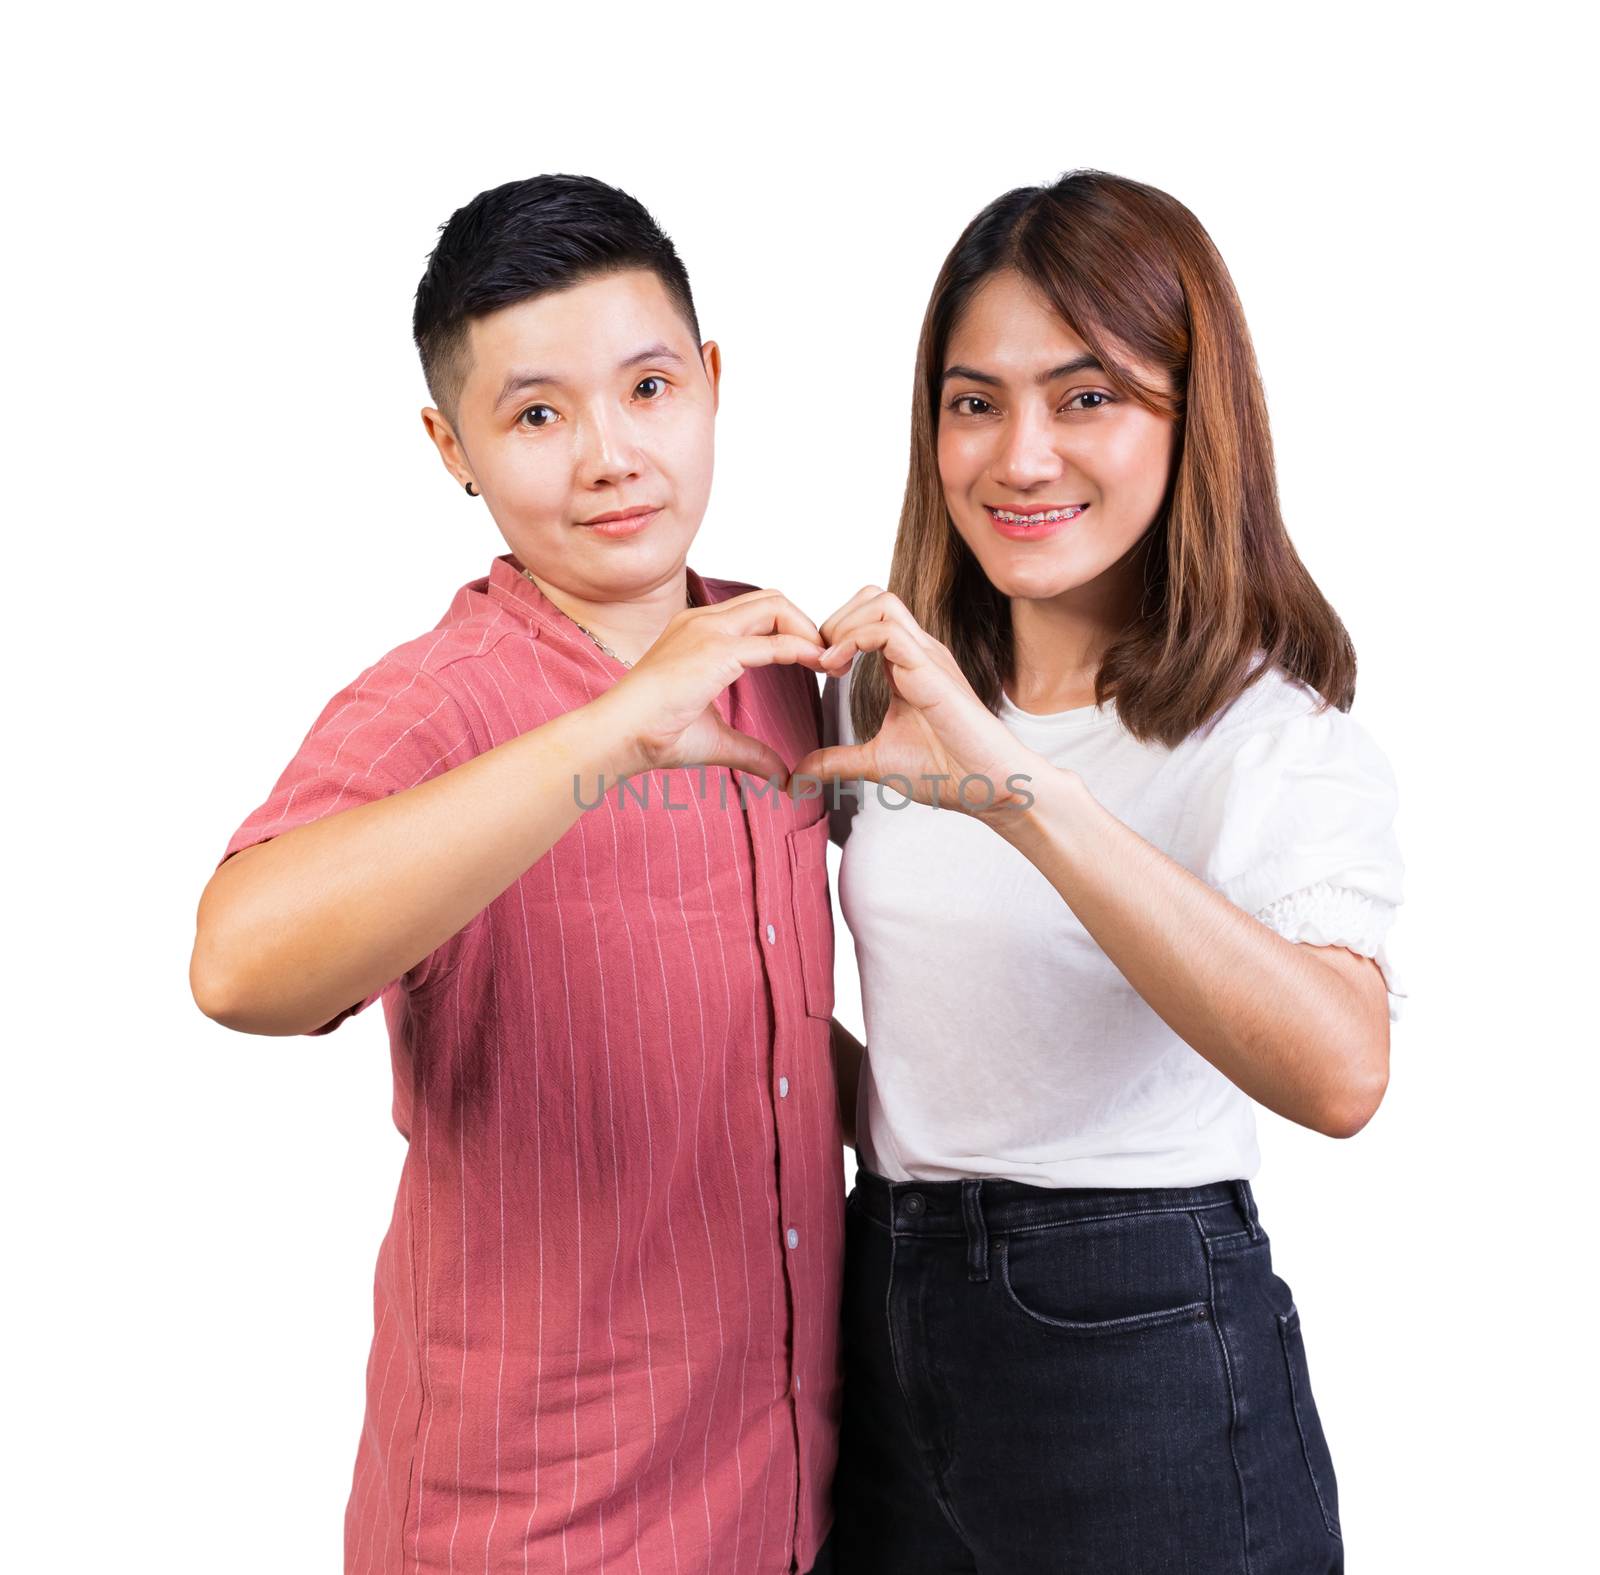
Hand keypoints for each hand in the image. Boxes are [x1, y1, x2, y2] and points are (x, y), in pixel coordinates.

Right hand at [603, 589, 826, 785]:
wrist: (618, 736)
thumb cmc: (652, 735)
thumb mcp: (715, 740)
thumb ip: (751, 751)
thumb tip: (780, 774)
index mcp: (697, 632)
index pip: (755, 611)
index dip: (790, 630)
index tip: (815, 659)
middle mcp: (702, 621)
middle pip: (771, 598)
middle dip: (806, 623)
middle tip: (828, 658)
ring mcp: (707, 631)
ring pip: (775, 606)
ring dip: (808, 630)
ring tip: (827, 662)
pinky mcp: (714, 651)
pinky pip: (772, 641)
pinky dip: (802, 650)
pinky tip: (818, 666)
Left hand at [791, 586, 1043, 822]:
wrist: (989, 785)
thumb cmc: (947, 771)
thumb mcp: (876, 761)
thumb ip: (837, 761)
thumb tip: (801, 773)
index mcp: (907, 665)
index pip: (869, 618)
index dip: (835, 633)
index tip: (818, 670)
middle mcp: (918, 652)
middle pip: (872, 597)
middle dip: (835, 619)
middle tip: (820, 661)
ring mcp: (926, 656)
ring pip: (879, 602)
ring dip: (843, 626)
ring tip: (828, 664)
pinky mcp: (930, 669)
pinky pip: (887, 630)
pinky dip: (853, 641)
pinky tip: (838, 670)